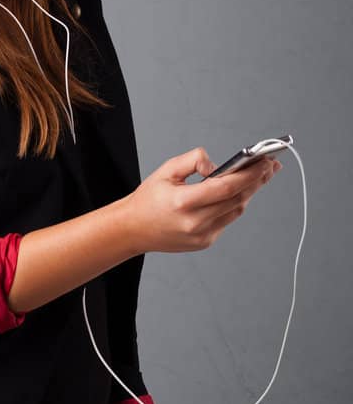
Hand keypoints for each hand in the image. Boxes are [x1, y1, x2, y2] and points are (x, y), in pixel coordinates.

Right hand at [124, 147, 280, 254]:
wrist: (132, 229)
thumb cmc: (148, 199)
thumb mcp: (165, 171)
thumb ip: (193, 161)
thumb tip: (218, 166)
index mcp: (182, 202)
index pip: (225, 187)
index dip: (249, 175)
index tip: (264, 162)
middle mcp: (194, 222)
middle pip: (237, 199)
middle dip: (256, 181)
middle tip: (270, 166)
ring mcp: (201, 235)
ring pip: (236, 210)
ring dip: (248, 192)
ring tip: (258, 177)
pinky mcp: (204, 242)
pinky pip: (227, 220)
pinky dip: (233, 205)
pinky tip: (236, 193)